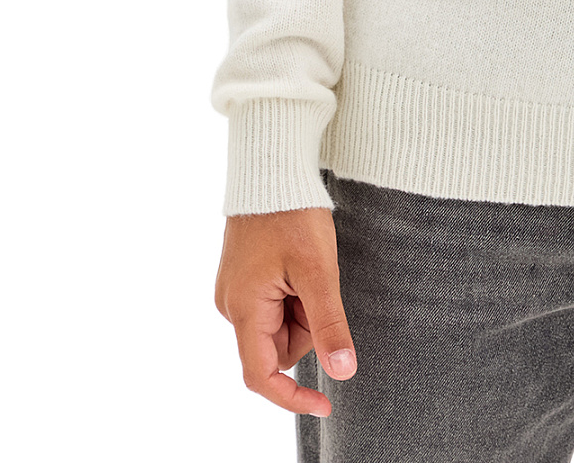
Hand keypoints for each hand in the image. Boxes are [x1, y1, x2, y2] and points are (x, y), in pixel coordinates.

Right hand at [214, 207, 357, 417]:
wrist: (272, 168)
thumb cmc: (293, 214)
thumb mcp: (319, 271)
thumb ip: (328, 325)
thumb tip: (342, 373)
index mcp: (242, 309)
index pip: (261, 375)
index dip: (293, 397)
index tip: (327, 405)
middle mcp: (230, 305)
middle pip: (278, 346)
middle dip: (307, 326)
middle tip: (319, 284)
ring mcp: (235, 290)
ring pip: (279, 325)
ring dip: (302, 307)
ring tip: (308, 266)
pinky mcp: (243, 277)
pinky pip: (274, 304)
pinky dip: (294, 294)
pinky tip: (299, 264)